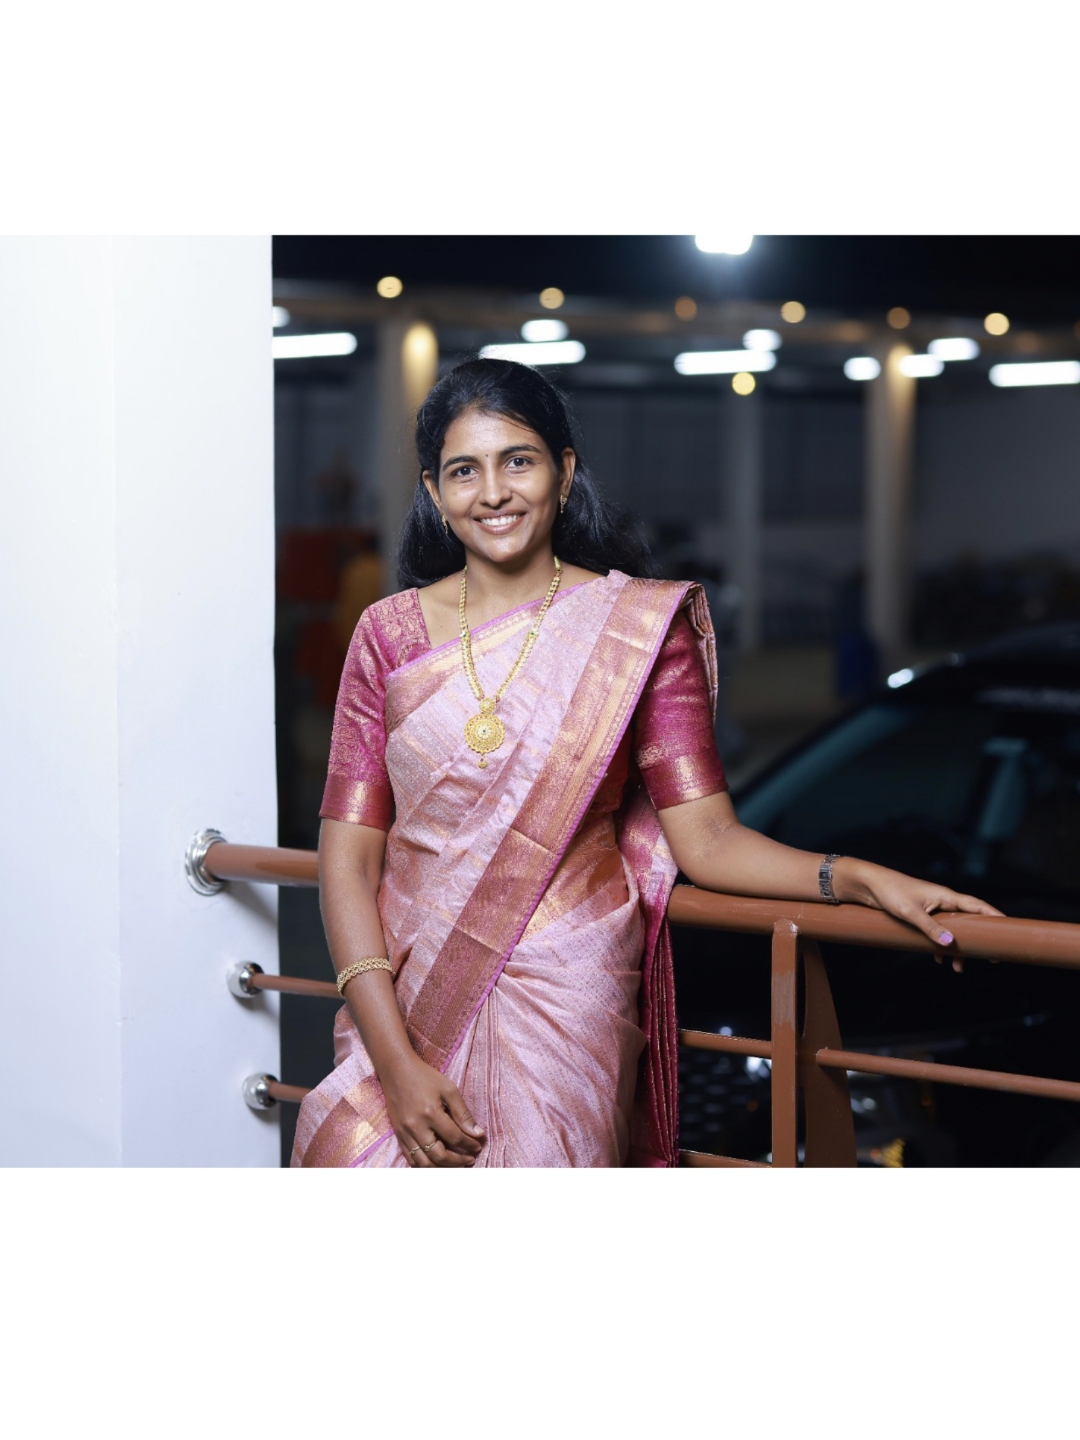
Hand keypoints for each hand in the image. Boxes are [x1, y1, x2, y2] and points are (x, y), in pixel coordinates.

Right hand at [379, 1052, 484, 1167]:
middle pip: (439, 1156)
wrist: (396, 1070)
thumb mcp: (448, 1089)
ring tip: (456, 1165)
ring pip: (424, 1163)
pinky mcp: (398, 1135)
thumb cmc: (425, 1077)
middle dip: (458, 1161)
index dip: (469, 1144)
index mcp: (430, 1113)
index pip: (454, 1137)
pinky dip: (425, 1166)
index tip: (478, 1145)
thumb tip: (478, 1133)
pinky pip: (410, 1159)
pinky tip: (437, 1163)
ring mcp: (404, 1133)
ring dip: (442, 1168)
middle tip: (470, 1159)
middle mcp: (416, 1127)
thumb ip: (463, 1113)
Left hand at [833, 858, 1002, 956]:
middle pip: (969, 922)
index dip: (995, 917)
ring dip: (956, 949)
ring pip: (953, 930)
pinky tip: (937, 959)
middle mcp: (943, 901)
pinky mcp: (921, 914)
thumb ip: (930, 928)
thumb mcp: (910, 912)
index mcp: (946, 896)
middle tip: (991, 959)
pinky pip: (938, 932)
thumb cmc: (890, 892)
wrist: (868, 885)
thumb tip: (949, 944)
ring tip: (958, 968)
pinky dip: (940, 946)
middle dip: (978, 941)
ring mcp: (932, 908)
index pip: (978, 906)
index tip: (1009, 929)